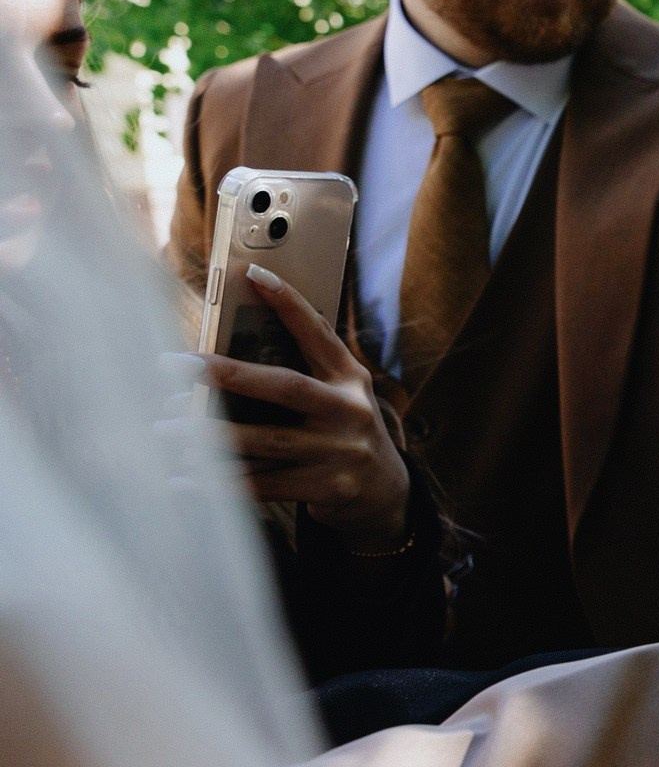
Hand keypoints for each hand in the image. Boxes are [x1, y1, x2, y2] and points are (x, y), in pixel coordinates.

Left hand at [202, 264, 410, 550]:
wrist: (384, 492)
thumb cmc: (343, 431)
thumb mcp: (339, 395)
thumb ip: (301, 373)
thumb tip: (222, 360)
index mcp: (351, 380)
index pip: (318, 335)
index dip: (289, 304)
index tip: (253, 274)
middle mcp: (350, 412)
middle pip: (285, 387)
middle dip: (228, 374)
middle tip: (177, 364)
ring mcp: (339, 453)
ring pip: (264, 442)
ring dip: (209, 436)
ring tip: (166, 429)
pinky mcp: (326, 488)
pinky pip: (261, 485)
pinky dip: (218, 483)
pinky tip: (183, 477)